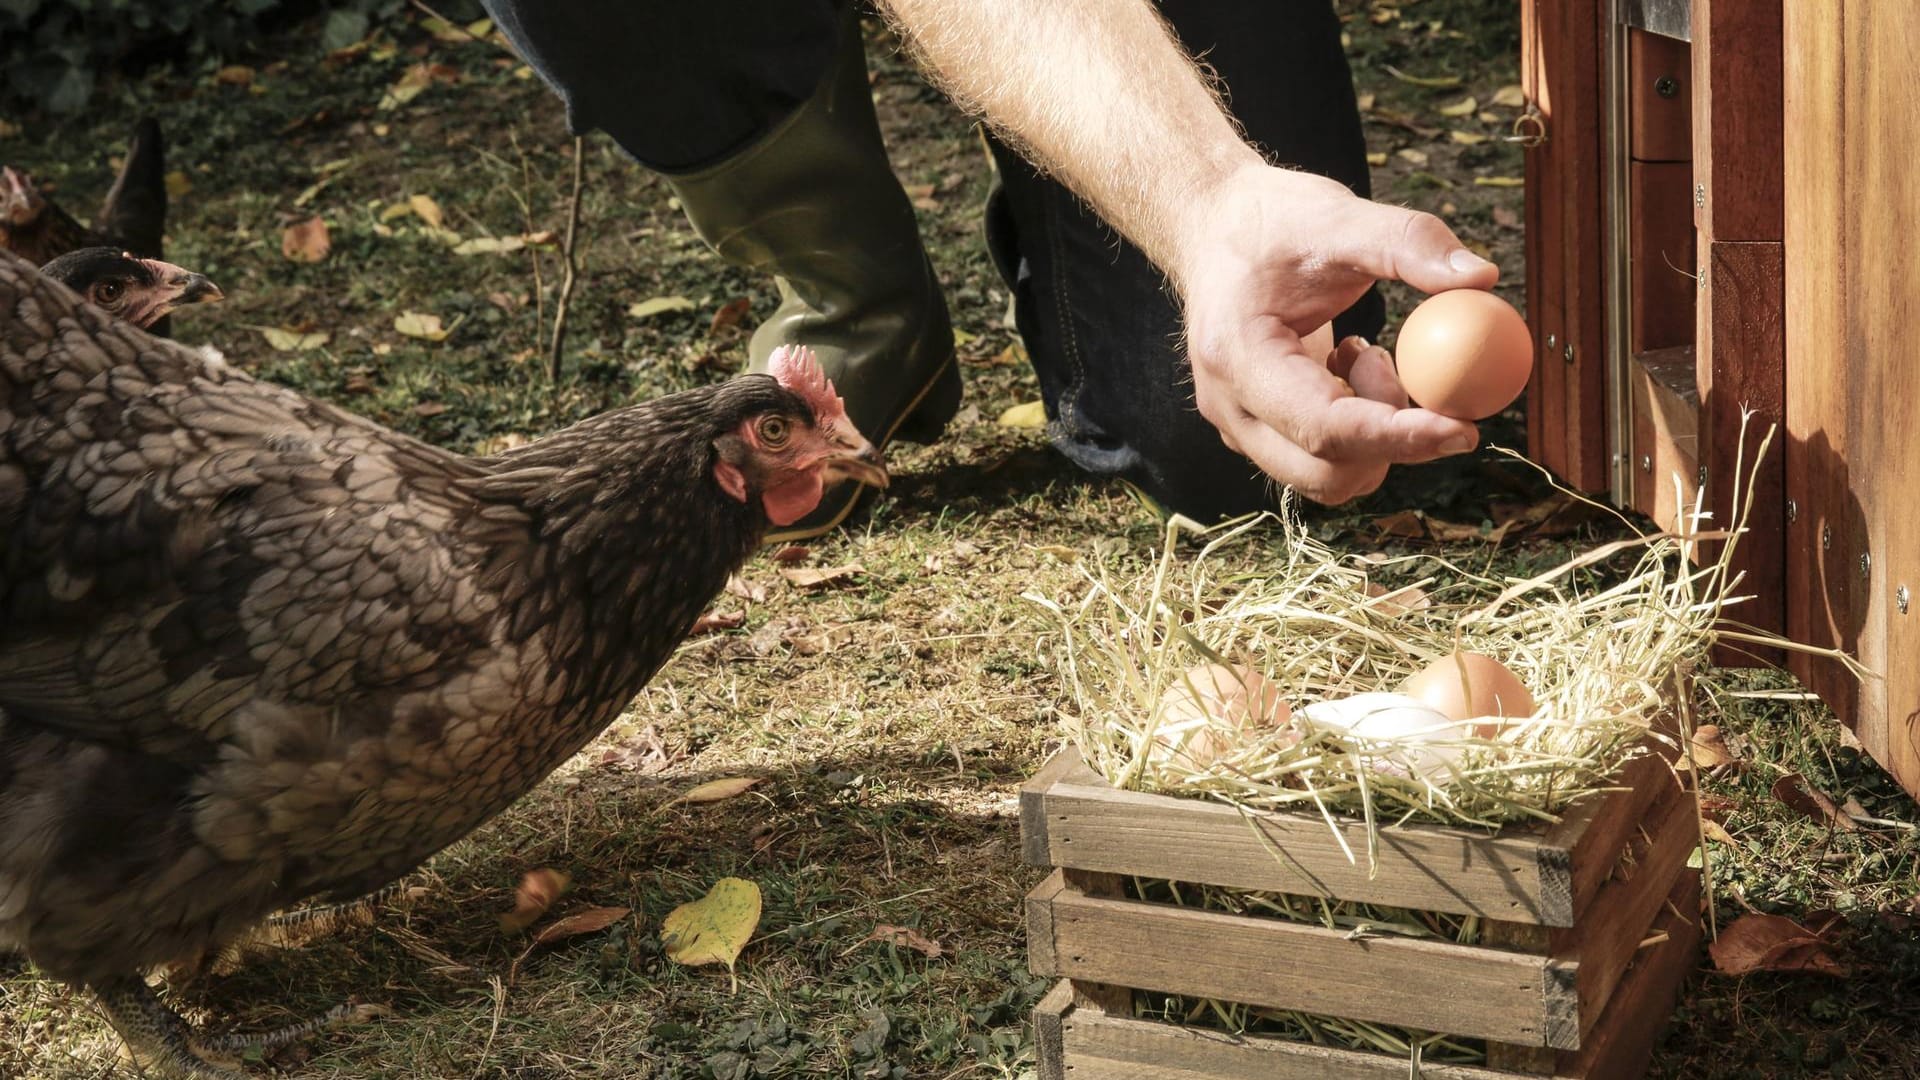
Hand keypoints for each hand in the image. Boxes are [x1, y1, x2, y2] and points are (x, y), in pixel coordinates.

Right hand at [1174, 165, 1501, 503]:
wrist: (1214, 229)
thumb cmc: (1270, 221)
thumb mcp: (1338, 215)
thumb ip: (1408, 242)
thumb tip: (1481, 277)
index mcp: (1237, 358)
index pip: (1324, 428)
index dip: (1398, 437)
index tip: (1464, 427)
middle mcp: (1230, 408)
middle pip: (1325, 475)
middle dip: (1390, 440)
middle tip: (1412, 375)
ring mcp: (1240, 426)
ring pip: (1328, 478)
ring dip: (1374, 434)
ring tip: (1364, 356)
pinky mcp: (1258, 431)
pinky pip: (1323, 460)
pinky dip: (1360, 430)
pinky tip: (1348, 367)